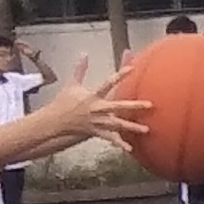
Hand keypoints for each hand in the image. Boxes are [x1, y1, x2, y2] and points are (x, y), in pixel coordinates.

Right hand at [34, 73, 149, 156]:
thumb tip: (83, 54)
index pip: (108, 83)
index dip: (120, 75)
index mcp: (92, 96)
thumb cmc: (63, 102)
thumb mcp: (71, 84)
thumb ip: (80, 69)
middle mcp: (96, 109)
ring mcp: (97, 122)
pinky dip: (118, 143)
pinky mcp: (96, 132)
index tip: (132, 68)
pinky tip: (129, 148)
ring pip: (117, 124)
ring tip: (146, 129)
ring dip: (131, 127)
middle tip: (149, 105)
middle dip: (133, 106)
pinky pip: (109, 138)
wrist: (54, 122)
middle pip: (117, 106)